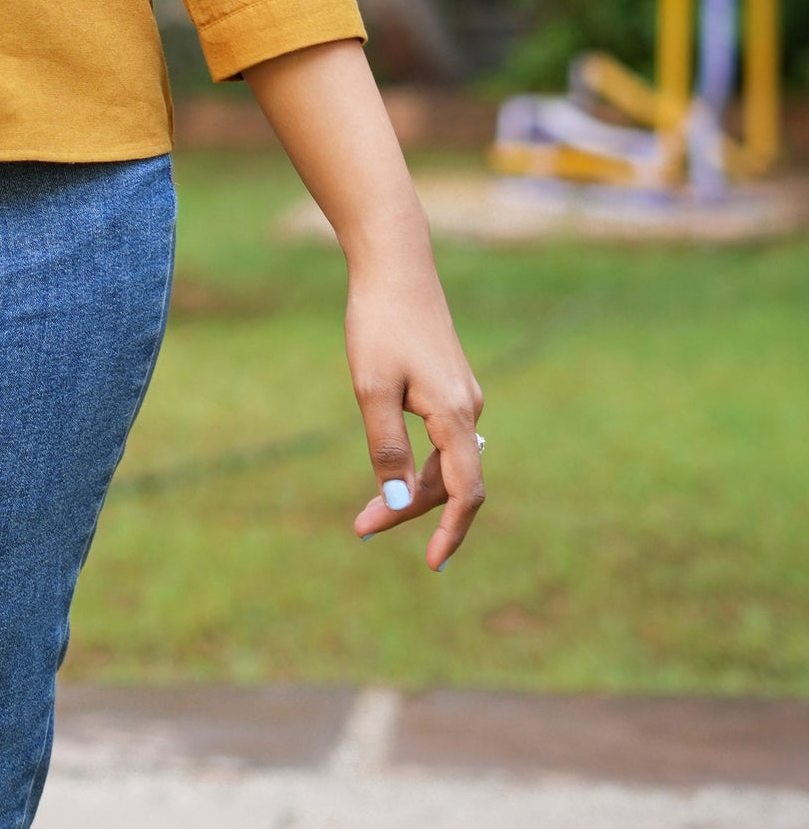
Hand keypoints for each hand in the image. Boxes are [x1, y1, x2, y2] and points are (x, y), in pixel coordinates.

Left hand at [343, 254, 484, 569]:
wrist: (393, 264)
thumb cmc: (378, 322)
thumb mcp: (371, 388)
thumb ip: (387, 448)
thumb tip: (400, 504)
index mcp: (454, 413)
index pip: (466, 491)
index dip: (452, 531)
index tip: (431, 564)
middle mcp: (468, 407)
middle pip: (450, 480)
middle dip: (410, 511)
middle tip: (360, 528)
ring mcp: (461, 395)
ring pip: (445, 461)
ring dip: (412, 490)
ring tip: (368, 512)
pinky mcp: (448, 384)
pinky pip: (442, 440)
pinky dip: (418, 464)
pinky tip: (392, 471)